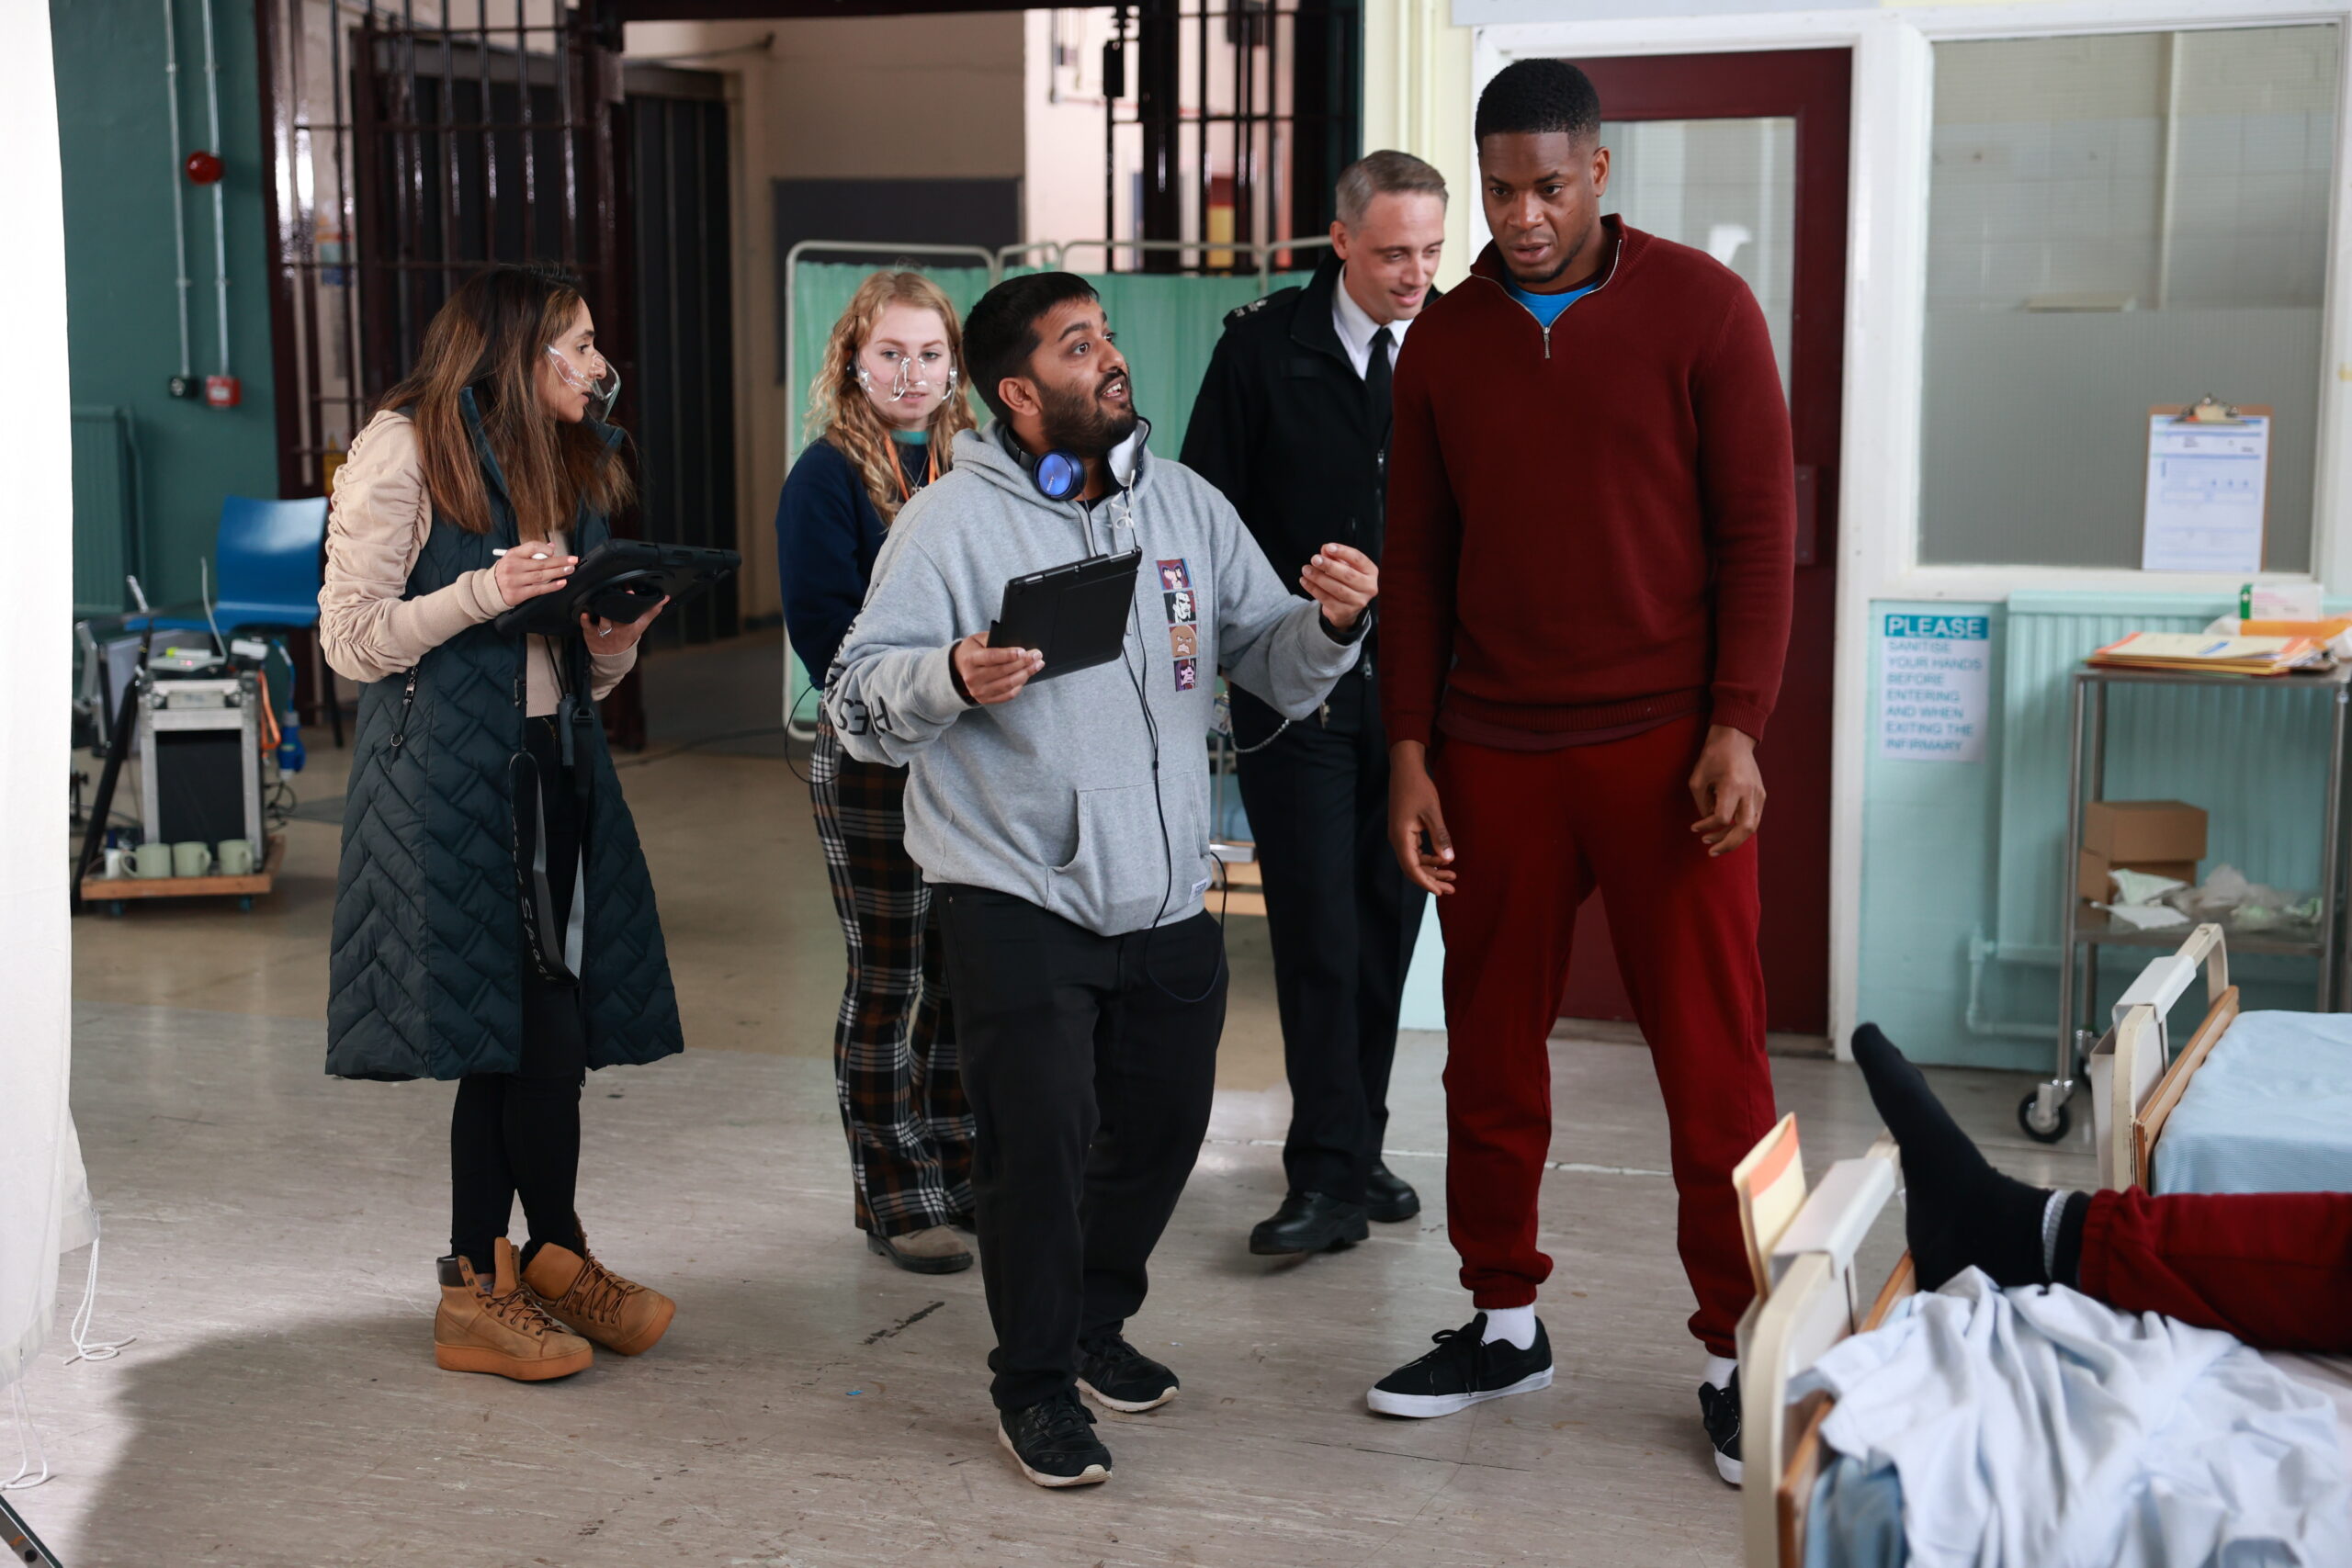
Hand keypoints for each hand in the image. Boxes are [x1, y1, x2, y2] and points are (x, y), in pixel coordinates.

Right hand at [492, 546, 575, 606]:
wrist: (490, 590)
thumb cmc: (506, 572)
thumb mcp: (514, 558)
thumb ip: (531, 552)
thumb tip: (551, 546)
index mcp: (513, 555)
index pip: (531, 547)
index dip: (545, 548)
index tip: (556, 551)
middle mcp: (513, 566)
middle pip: (541, 563)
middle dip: (560, 561)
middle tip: (573, 561)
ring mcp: (515, 580)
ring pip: (541, 576)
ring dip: (559, 572)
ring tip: (570, 570)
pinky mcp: (518, 593)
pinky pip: (539, 589)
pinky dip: (552, 586)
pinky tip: (561, 582)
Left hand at [581, 595, 667, 653]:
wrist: (612, 658)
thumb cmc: (626, 637)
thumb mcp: (641, 626)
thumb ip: (652, 612)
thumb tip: (664, 599)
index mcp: (631, 626)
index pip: (636, 613)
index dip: (634, 601)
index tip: (632, 591)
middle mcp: (619, 628)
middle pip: (620, 615)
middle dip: (619, 604)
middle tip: (619, 592)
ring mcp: (605, 631)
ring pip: (605, 621)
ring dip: (603, 613)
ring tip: (602, 601)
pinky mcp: (592, 633)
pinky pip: (587, 625)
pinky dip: (585, 620)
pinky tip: (585, 614)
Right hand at [953, 632, 1044, 705]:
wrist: (959, 667)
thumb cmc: (973, 650)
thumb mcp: (978, 639)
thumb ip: (994, 639)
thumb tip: (1015, 643)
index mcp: (970, 660)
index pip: (992, 658)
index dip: (1009, 655)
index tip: (1023, 651)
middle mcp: (972, 677)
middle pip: (1003, 671)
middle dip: (1023, 663)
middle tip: (1037, 655)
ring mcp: (978, 691)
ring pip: (1008, 684)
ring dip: (1026, 674)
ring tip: (1037, 665)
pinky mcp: (985, 699)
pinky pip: (1008, 695)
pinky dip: (1020, 685)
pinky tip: (1026, 676)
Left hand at [1301, 543, 1376, 629]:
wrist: (1346, 608)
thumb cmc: (1345, 581)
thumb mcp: (1343, 566)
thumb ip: (1335, 556)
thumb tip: (1325, 549)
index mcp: (1371, 571)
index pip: (1358, 559)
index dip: (1343, 552)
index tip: (1328, 547)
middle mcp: (1369, 587)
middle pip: (1348, 575)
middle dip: (1329, 566)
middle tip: (1314, 559)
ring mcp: (1358, 601)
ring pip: (1337, 588)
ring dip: (1319, 578)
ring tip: (1306, 570)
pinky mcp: (1345, 612)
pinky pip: (1327, 599)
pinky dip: (1314, 589)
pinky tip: (1305, 581)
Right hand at [1387, 741, 1455, 894]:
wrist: (1406, 769)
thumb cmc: (1418, 788)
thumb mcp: (1432, 812)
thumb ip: (1440, 836)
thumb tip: (1449, 859)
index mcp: (1401, 837)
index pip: (1412, 868)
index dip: (1426, 882)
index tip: (1441, 891)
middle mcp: (1397, 839)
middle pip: (1413, 868)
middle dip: (1432, 879)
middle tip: (1452, 888)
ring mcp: (1400, 835)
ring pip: (1415, 860)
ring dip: (1432, 869)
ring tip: (1451, 876)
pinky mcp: (1405, 831)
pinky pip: (1416, 851)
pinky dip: (1429, 858)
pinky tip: (1443, 859)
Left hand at [1689, 724, 1766, 856]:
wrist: (1735, 739)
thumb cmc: (1712, 756)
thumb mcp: (1697, 779)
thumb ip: (1702, 804)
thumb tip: (1708, 823)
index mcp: (1733, 786)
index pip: (1722, 818)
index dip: (1707, 826)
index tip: (1694, 828)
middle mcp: (1750, 792)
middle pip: (1745, 829)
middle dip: (1727, 844)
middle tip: (1710, 851)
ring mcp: (1759, 794)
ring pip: (1753, 827)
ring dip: (1734, 839)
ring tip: (1716, 843)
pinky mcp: (1762, 794)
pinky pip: (1754, 818)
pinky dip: (1740, 828)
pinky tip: (1726, 830)